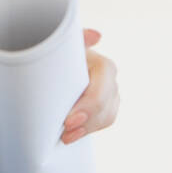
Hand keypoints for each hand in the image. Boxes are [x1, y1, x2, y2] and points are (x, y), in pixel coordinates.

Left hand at [61, 28, 119, 143]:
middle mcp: (111, 81)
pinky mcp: (107, 106)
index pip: (101, 92)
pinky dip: (89, 130)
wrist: (59, 60)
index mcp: (104, 66)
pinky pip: (104, 122)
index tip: (68, 121)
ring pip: (107, 117)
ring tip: (66, 137)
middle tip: (64, 132)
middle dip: (85, 123)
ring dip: (86, 130)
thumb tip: (96, 35)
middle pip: (105, 108)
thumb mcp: (66, 46)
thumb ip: (78, 39)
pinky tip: (74, 135)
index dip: (87, 108)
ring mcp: (111, 94)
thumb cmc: (61, 52)